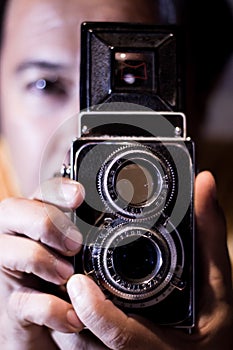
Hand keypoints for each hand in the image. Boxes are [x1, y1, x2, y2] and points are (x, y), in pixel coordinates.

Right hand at [0, 177, 84, 349]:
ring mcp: (11, 271)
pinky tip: (73, 315)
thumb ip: (89, 232)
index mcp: (37, 221)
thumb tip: (120, 214)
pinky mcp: (14, 306)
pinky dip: (51, 309)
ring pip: (7, 251)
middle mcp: (18, 239)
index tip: (78, 196)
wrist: (50, 325)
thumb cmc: (68, 278)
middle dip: (44, 222)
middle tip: (74, 243)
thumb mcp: (81, 251)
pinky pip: (23, 302)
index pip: (39, 193)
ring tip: (67, 275)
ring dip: (41, 259)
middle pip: (12, 211)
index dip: (56, 189)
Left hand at [55, 171, 232, 349]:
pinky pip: (81, 348)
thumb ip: (208, 234)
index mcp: (163, 346)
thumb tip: (203, 183)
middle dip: (68, 309)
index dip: (96, 312)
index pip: (122, 337)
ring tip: (63, 282)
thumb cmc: (211, 326)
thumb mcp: (216, 283)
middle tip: (62, 273)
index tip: (78, 282)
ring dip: (65, 316)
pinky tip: (73, 298)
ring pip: (77, 349)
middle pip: (86, 344)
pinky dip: (72, 323)